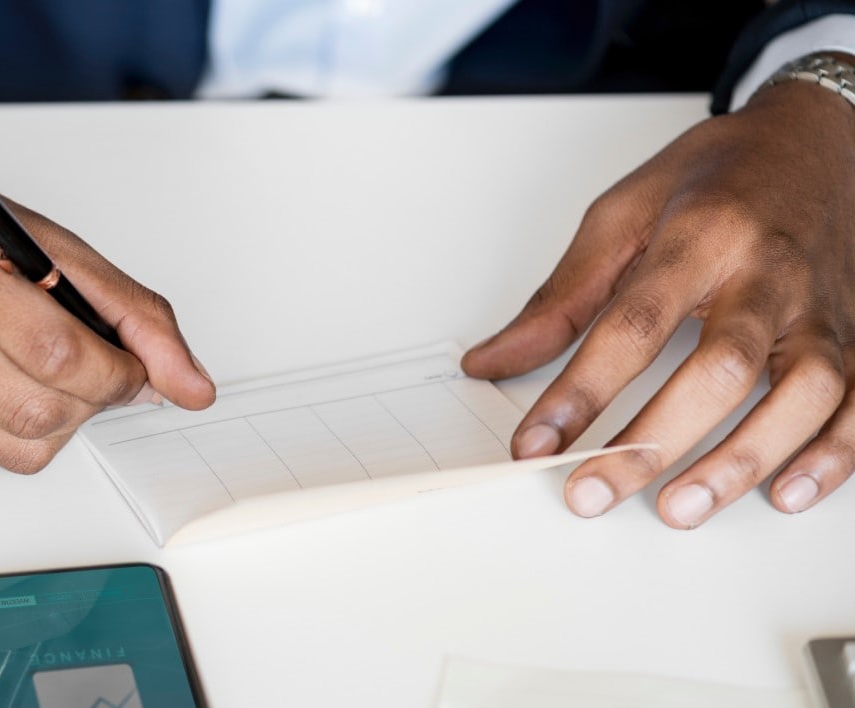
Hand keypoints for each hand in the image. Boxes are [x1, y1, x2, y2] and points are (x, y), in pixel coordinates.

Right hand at [0, 127, 214, 471]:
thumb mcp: (44, 240)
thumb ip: (129, 310)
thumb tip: (189, 384)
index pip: (52, 348)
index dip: (114, 373)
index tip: (132, 370)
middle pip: (33, 408)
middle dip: (90, 402)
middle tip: (97, 374)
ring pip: (8, 445)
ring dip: (55, 422)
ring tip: (47, 375)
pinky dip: (2, 424)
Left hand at [462, 72, 854, 527]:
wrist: (817, 139)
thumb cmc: (716, 178)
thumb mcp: (622, 214)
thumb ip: (560, 297)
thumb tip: (489, 362)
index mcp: (701, 235)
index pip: (633, 323)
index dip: (580, 391)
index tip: (535, 442)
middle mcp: (770, 274)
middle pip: (721, 366)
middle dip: (654, 440)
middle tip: (593, 492)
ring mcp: (824, 308)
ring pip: (803, 392)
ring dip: (744, 459)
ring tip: (680, 508)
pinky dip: (833, 455)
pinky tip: (786, 493)